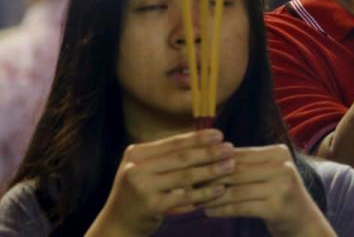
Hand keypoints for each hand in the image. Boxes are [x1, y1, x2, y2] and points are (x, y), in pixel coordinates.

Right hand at [88, 129, 234, 235]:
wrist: (117, 223)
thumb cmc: (139, 191)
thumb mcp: (146, 167)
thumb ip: (168, 154)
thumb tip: (205, 138)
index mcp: (137, 153)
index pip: (174, 142)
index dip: (198, 138)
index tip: (220, 135)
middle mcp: (136, 168)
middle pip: (181, 157)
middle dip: (209, 152)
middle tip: (230, 149)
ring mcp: (142, 187)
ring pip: (185, 176)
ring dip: (212, 170)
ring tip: (231, 165)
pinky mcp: (151, 206)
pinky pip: (185, 197)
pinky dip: (205, 192)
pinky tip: (220, 189)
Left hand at [201, 145, 333, 236]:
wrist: (303, 220)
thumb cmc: (278, 194)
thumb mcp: (267, 173)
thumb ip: (246, 164)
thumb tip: (209, 157)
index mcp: (278, 152)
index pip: (239, 154)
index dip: (214, 161)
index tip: (192, 167)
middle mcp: (282, 166)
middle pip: (237, 171)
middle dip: (210, 179)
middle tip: (188, 184)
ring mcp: (281, 186)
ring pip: (237, 190)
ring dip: (212, 196)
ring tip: (195, 200)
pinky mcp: (276, 207)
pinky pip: (241, 207)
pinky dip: (222, 210)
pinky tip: (208, 212)